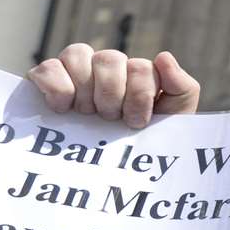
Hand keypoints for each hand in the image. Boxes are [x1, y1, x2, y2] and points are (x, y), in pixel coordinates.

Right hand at [25, 44, 200, 128]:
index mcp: (136, 75)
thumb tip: (163, 56)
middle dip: (112, 95)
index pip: (140, 67)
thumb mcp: (173, 120)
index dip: (138, 96)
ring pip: (78, 53)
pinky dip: (56, 87)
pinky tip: (62, 109)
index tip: (136, 122)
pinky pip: (48, 68)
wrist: (113, 176)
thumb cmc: (142, 143)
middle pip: (109, 58)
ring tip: (86, 115)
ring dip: (85, 90)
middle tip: (110, 119)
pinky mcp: (47, 80)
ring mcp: (76, 72)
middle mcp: (106, 68)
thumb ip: (182, 87)